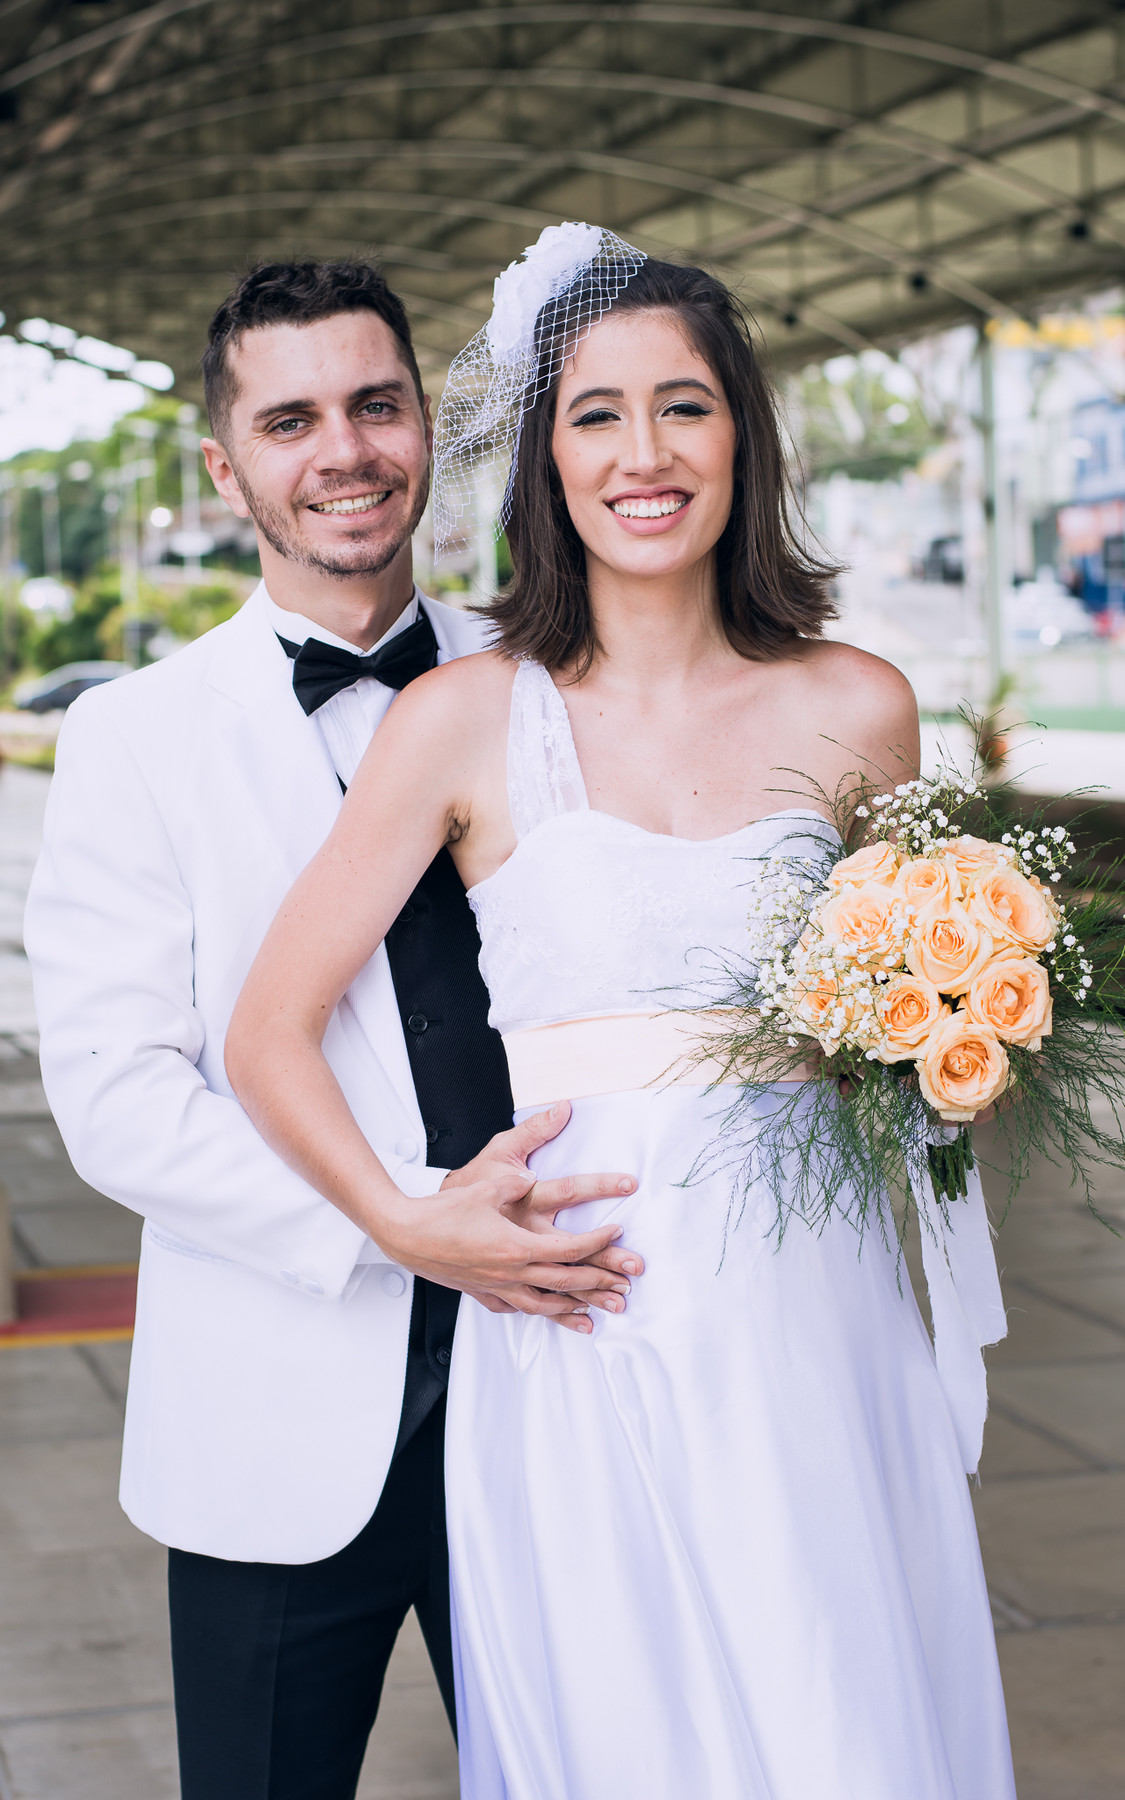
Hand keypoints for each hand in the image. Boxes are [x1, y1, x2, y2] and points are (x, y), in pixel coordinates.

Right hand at [372, 1103, 641, 1334]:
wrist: (406, 1234)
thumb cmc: (444, 1211)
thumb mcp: (486, 1186)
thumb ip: (515, 1182)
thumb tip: (532, 1177)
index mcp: (517, 1246)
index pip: (569, 1248)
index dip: (598, 1242)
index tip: (616, 1233)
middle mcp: (510, 1272)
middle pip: (564, 1282)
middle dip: (597, 1283)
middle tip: (622, 1284)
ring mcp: (496, 1286)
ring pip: (542, 1305)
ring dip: (571, 1309)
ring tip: (593, 1314)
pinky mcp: (481, 1291)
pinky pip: (515, 1308)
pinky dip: (534, 1312)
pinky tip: (542, 1313)